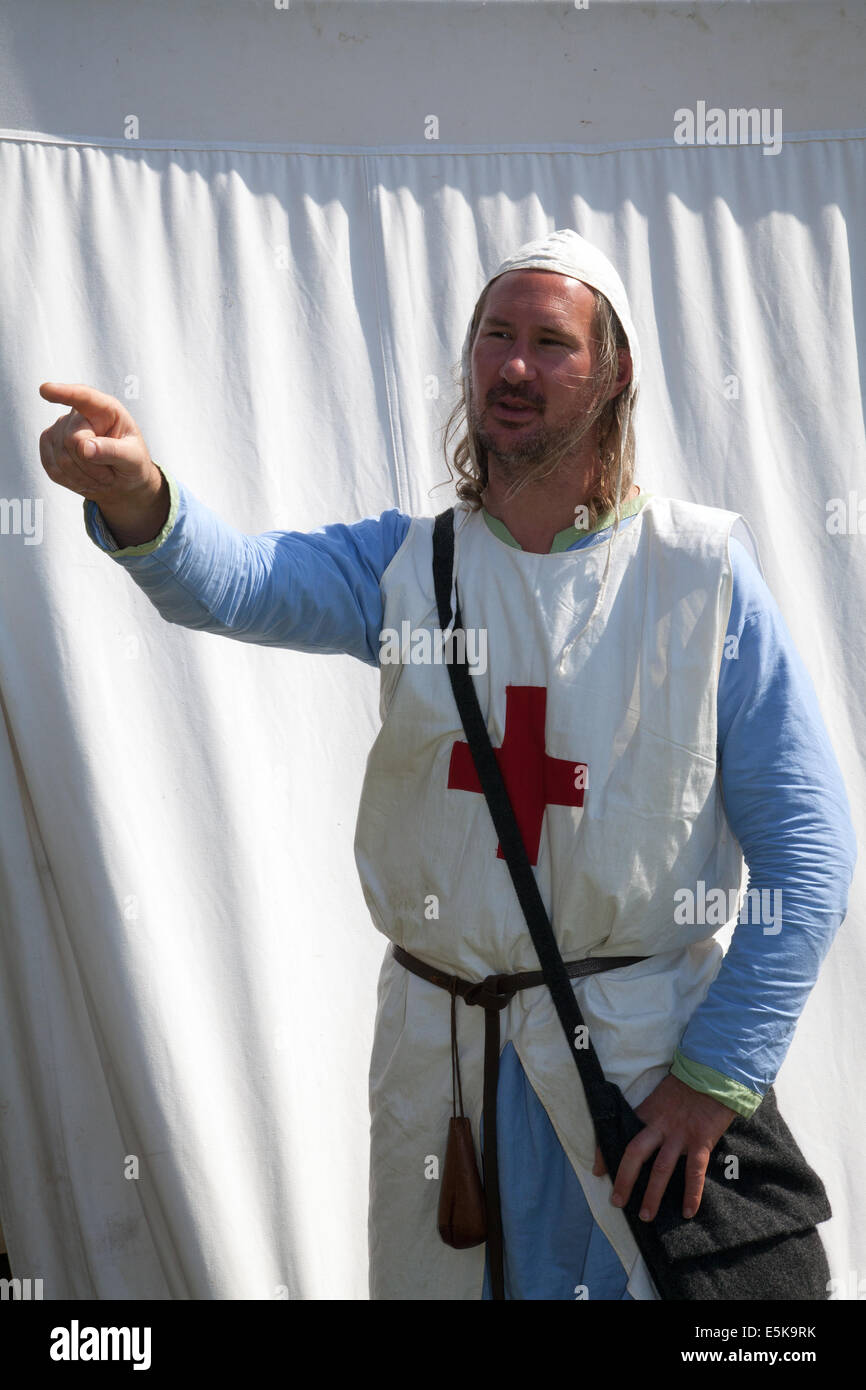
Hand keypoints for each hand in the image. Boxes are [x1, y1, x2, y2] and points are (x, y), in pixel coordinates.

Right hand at [39, 381, 156, 502]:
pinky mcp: (48, 446)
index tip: (46, 390)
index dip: (63, 393)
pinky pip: (54, 470)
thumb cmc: (132, 462)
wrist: (121, 481)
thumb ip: (114, 451)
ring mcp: (59, 429)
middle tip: (110, 473)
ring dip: (85, 476)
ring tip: (100, 476)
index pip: (83, 397)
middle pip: (72, 440)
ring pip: (62, 459)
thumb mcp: (134, 458)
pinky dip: (73, 482)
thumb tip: (85, 447)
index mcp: (105, 410)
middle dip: (92, 464)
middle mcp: (78, 415)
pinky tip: (86, 479)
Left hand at [592, 1073, 736, 1220]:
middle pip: (635, 1153)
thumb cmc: (689, 1085)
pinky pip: (695, 1172)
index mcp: (647, 1112)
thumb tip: (646, 1135)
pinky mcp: (701, 1140)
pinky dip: (692, 1194)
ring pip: (661, 1168)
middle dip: (624, 1179)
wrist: (714, 1073)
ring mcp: (680, 1134)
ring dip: (652, 1194)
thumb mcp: (662, 1096)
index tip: (597, 1170)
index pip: (619, 1132)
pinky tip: (689, 1212)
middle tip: (617, 1201)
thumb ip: (653, 1115)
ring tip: (645, 1216)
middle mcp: (659, 1125)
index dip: (605, 1151)